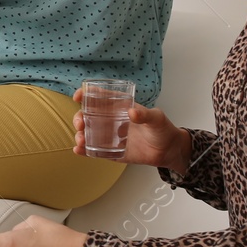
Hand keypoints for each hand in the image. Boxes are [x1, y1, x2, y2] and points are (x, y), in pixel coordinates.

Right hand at [72, 89, 189, 171]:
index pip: (98, 97)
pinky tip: (78, 151)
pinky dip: (85, 151)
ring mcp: (110, 136)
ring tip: (81, 140)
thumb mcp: (156, 118)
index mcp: (119, 107)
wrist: (168, 150)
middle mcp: (111, 121)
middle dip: (79, 118)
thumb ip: (145, 114)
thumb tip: (132, 112)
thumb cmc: (162, 129)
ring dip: (80, 135)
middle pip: (88, 116)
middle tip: (81, 124)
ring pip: (88, 134)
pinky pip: (95, 150)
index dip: (85, 94)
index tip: (78, 96)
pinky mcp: (111, 151)